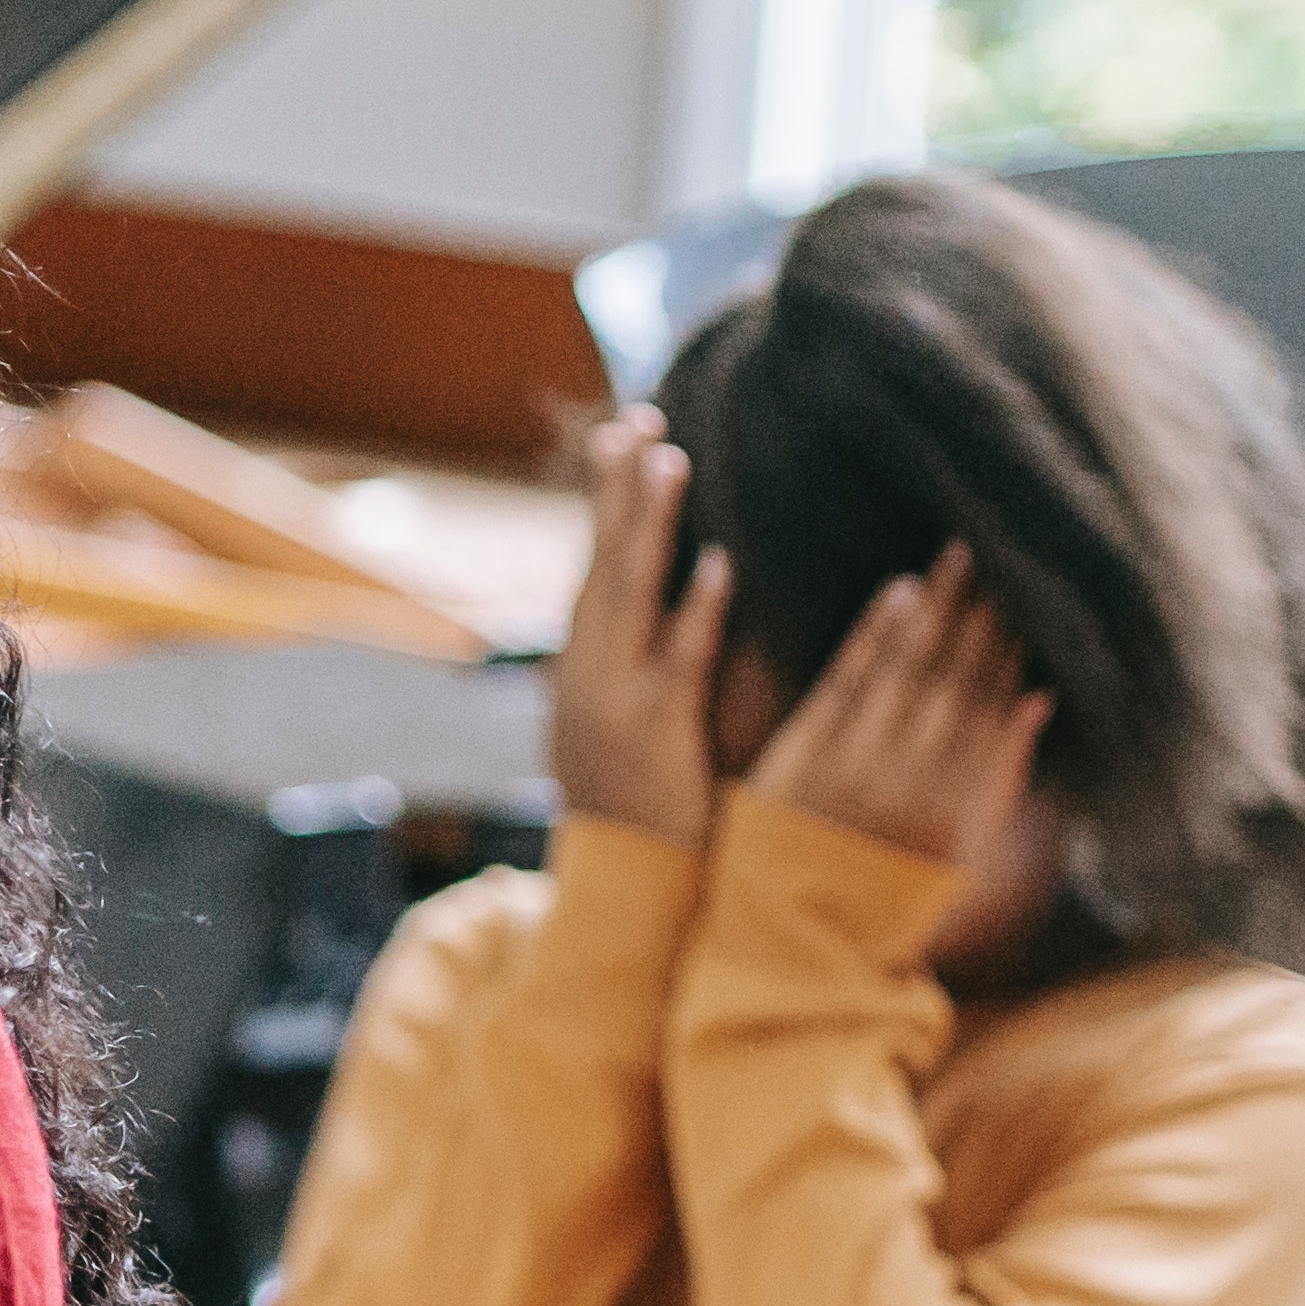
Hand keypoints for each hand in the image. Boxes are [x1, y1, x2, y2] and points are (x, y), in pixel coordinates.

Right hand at [545, 409, 730, 846]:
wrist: (623, 889)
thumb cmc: (637, 809)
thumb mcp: (617, 727)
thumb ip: (629, 667)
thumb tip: (646, 613)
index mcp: (583, 668)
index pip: (593, 564)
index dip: (606, 498)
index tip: (623, 432)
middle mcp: (590, 674)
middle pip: (602, 562)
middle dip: (617, 488)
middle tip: (637, 416)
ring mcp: (618, 701)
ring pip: (632, 597)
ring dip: (651, 525)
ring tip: (671, 458)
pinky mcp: (658, 733)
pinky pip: (681, 662)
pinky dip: (699, 612)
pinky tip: (721, 565)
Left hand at [746, 547, 1051, 872]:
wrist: (795, 946)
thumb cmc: (890, 897)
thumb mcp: (962, 854)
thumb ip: (1001, 777)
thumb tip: (1041, 699)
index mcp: (955, 805)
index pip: (994, 708)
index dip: (1015, 650)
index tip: (1032, 598)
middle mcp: (911, 782)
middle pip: (956, 681)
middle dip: (984, 617)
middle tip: (1006, 553)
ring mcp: (855, 767)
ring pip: (905, 673)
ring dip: (937, 609)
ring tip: (961, 553)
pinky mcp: (802, 758)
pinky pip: (845, 684)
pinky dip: (875, 637)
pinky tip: (900, 591)